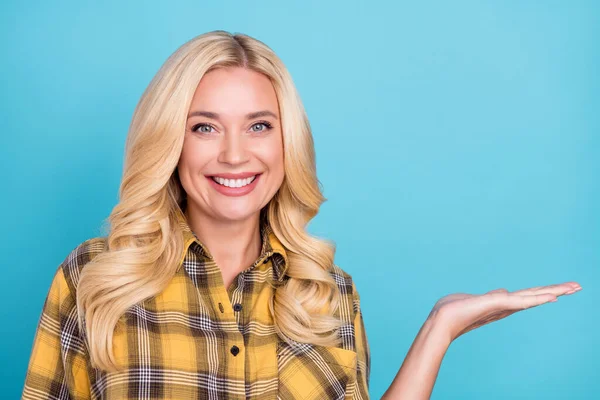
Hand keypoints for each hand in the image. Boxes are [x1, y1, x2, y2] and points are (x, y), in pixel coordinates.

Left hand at [429, 281, 581, 341]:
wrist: (442, 320)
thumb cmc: (455, 310)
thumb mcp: (477, 299)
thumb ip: (493, 296)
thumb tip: (505, 291)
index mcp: (502, 304)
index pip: (527, 296)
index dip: (543, 293)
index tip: (559, 292)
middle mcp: (506, 306)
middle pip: (535, 296)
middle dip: (556, 291)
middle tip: (578, 286)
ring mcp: (504, 306)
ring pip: (534, 297)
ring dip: (554, 291)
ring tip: (573, 288)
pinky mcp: (498, 304)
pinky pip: (522, 300)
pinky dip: (538, 298)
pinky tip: (552, 296)